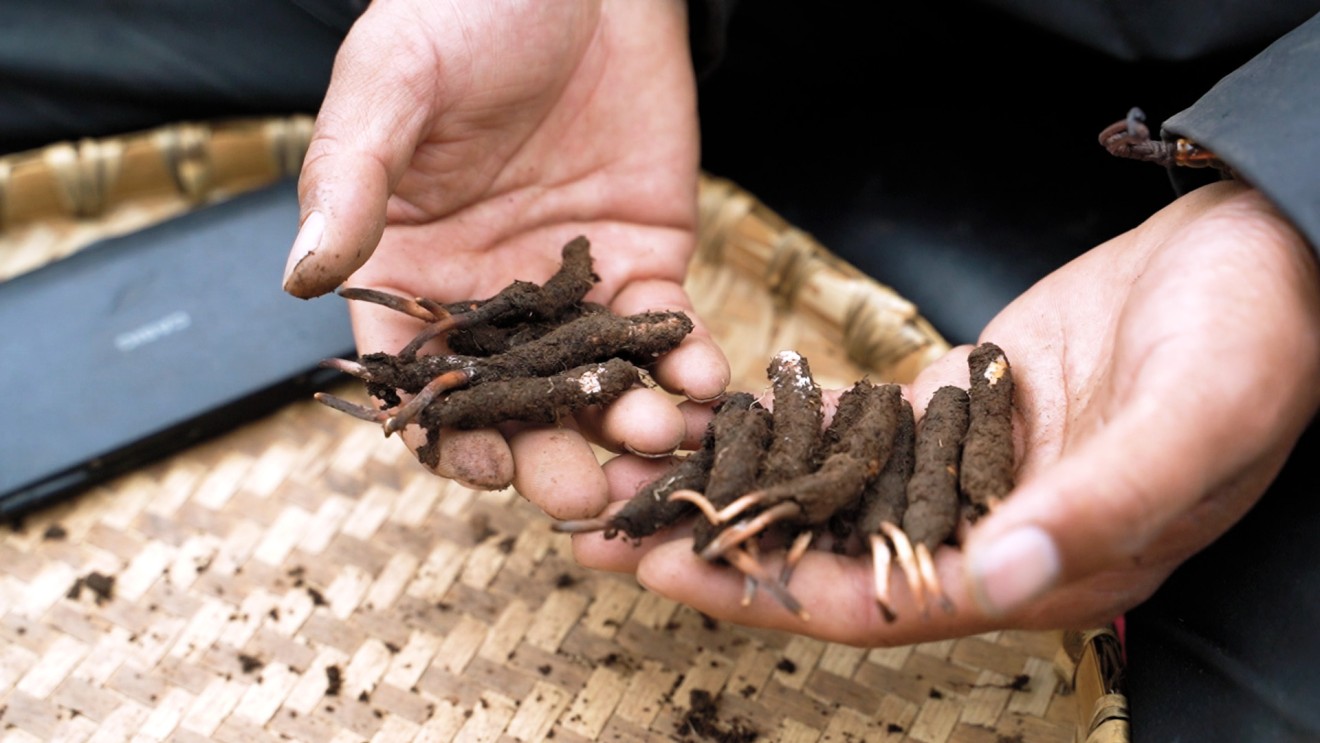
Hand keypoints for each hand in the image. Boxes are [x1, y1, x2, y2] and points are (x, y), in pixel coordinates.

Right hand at [282, 0, 728, 515]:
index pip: (418, 378)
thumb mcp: (389, 88)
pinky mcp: (645, 262)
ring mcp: (572, 288)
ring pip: (594, 385)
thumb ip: (347, 185)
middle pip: (514, 405)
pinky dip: (686, 367)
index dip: (443, 433)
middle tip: (583, 494)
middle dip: (547, 457)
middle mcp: (491, 298)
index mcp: (411, 273)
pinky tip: (703, 383)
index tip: (477, 466)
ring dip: (624, 425)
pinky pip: (666, 335)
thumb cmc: (461, 14)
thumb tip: (299, 281)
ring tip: (650, 437)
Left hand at [574, 181, 1319, 645]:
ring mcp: (974, 474)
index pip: (891, 600)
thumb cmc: (1254, 337)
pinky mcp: (960, 414)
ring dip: (742, 491)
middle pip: (837, 558)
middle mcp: (1000, 535)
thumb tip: (999, 573)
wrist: (1263, 254)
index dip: (779, 593)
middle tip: (618, 530)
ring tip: (646, 476)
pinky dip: (791, 432)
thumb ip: (1100, 504)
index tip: (679, 573)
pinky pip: (858, 436)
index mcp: (1052, 565)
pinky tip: (723, 420)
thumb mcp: (1194, 418)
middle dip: (726, 549)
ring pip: (835, 500)